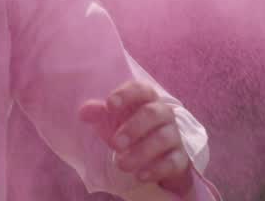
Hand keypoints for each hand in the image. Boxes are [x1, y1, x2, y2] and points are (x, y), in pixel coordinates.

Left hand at [79, 80, 192, 194]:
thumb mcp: (114, 122)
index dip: (126, 94)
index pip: (140, 89)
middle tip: (115, 144)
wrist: (159, 160)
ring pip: (163, 138)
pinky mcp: (180, 159)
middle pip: (153, 113)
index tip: (110, 104)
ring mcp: (175, 136)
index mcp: (146, 100)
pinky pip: (173, 162)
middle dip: (133, 127)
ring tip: (121, 164)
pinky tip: (140, 176)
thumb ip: (100, 114)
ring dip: (141, 152)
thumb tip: (84, 112)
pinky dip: (156, 169)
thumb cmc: (133, 132)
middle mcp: (164, 114)